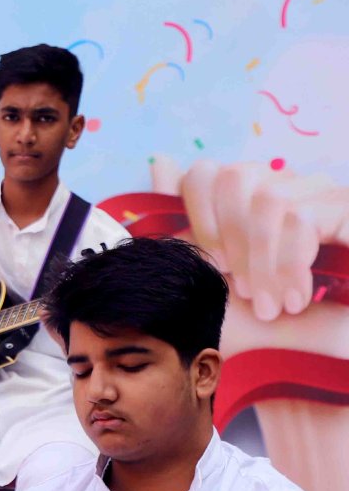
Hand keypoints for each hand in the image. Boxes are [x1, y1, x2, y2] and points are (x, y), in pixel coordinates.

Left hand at [152, 155, 348, 320]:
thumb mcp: (226, 273)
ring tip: (268, 306)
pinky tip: (295, 299)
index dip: (200, 220)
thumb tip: (161, 162)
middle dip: (230, 239)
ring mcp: (320, 190)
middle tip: (241, 291)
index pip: (206, 174)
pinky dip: (290, 265)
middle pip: (235, 178)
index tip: (214, 268)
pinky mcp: (346, 206)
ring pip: (268, 202)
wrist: (339, 329)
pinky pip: (302, 220)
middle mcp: (285, 181)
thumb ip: (194, 224)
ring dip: (262, 262)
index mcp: (250, 193)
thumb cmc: (277, 301)